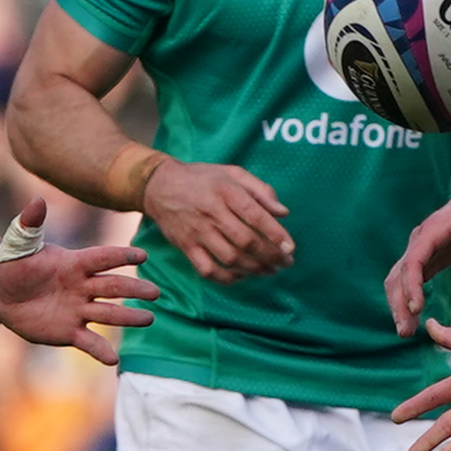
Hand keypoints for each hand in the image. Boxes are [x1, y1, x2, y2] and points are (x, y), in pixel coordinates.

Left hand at [0, 200, 158, 363]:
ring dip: (128, 317)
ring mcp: (78, 310)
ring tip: (149, 319)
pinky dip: (101, 351)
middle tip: (154, 293)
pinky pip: (88, 341)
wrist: (2, 295)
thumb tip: (37, 200)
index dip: (121, 257)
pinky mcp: (70, 331)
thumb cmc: (13, 265)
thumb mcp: (17, 245)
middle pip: (113, 287)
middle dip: (133, 290)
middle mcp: (82, 287)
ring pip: (108, 313)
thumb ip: (29, 225)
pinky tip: (114, 360)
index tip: (142, 256)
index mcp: (73, 264)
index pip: (102, 258)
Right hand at [143, 159, 291, 281]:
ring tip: (270, 271)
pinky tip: (242, 276)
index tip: (291, 247)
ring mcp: (197, 232)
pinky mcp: (186, 246)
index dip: (275, 234)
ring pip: (229, 258)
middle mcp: (211, 212)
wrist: (159, 185)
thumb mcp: (233, 173)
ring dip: (254, 269)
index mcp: (226, 191)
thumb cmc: (203, 179)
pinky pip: (207, 270)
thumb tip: (284, 213)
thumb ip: (261, 190)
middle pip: (245, 241)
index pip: (254, 215)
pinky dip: (227, 278)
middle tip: (286, 263)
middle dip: (270, 256)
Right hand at [387, 190, 450, 333]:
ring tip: (405, 332)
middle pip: (399, 273)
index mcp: (433, 230)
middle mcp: (420, 241)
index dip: (412, 284)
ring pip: (399, 280)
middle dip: (399, 302)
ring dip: (399, 306)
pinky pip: (408, 283)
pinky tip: (411, 321)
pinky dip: (406, 302)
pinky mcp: (424, 261)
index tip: (416, 308)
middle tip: (405, 331)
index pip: (414, 259)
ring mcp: (419, 251)